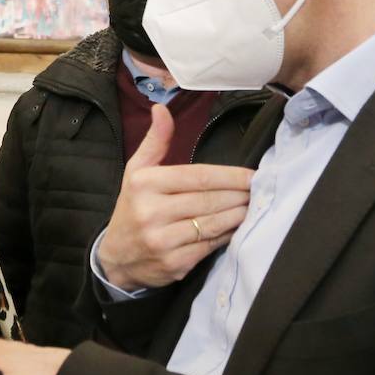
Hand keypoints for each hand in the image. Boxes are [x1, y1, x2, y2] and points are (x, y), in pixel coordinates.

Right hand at [97, 104, 251, 291]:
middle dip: (238, 195)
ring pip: (213, 224)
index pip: (198, 176)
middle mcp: (152, 212)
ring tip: (251, 206)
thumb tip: (161, 109)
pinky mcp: (175, 265)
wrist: (117, 257)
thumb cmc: (132, 207)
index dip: (230, 176)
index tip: (252, 175)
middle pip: (209, 200)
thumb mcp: (136, 171)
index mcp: (145, 184)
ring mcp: (163, 241)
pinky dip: (227, 236)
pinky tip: (236, 227)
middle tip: (258, 190)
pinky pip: (210, 246)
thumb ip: (155, 141)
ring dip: (238, 214)